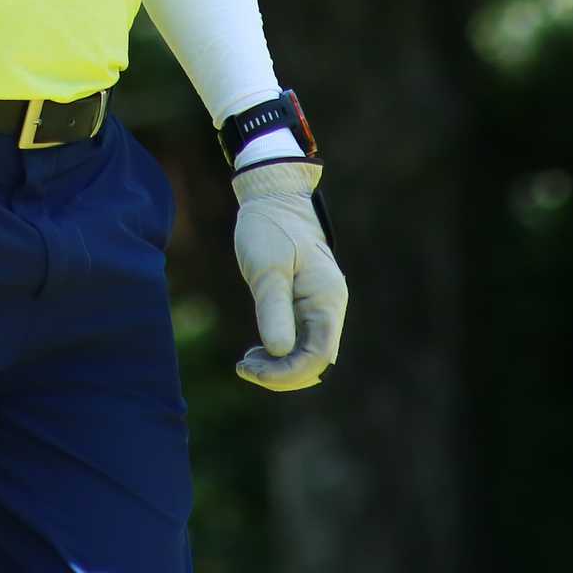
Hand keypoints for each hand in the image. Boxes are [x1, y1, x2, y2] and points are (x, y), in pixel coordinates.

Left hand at [232, 161, 346, 390]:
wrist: (273, 198)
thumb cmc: (270, 228)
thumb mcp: (267, 267)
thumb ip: (274, 309)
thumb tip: (280, 352)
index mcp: (326, 300)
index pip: (317, 356)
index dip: (287, 373)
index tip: (252, 369)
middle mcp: (329, 308)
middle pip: (314, 363)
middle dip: (281, 374)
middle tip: (243, 366)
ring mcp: (319, 308)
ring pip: (307, 356)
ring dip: (279, 367)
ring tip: (246, 361)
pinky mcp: (306, 306)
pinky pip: (299, 342)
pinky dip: (280, 353)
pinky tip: (257, 351)